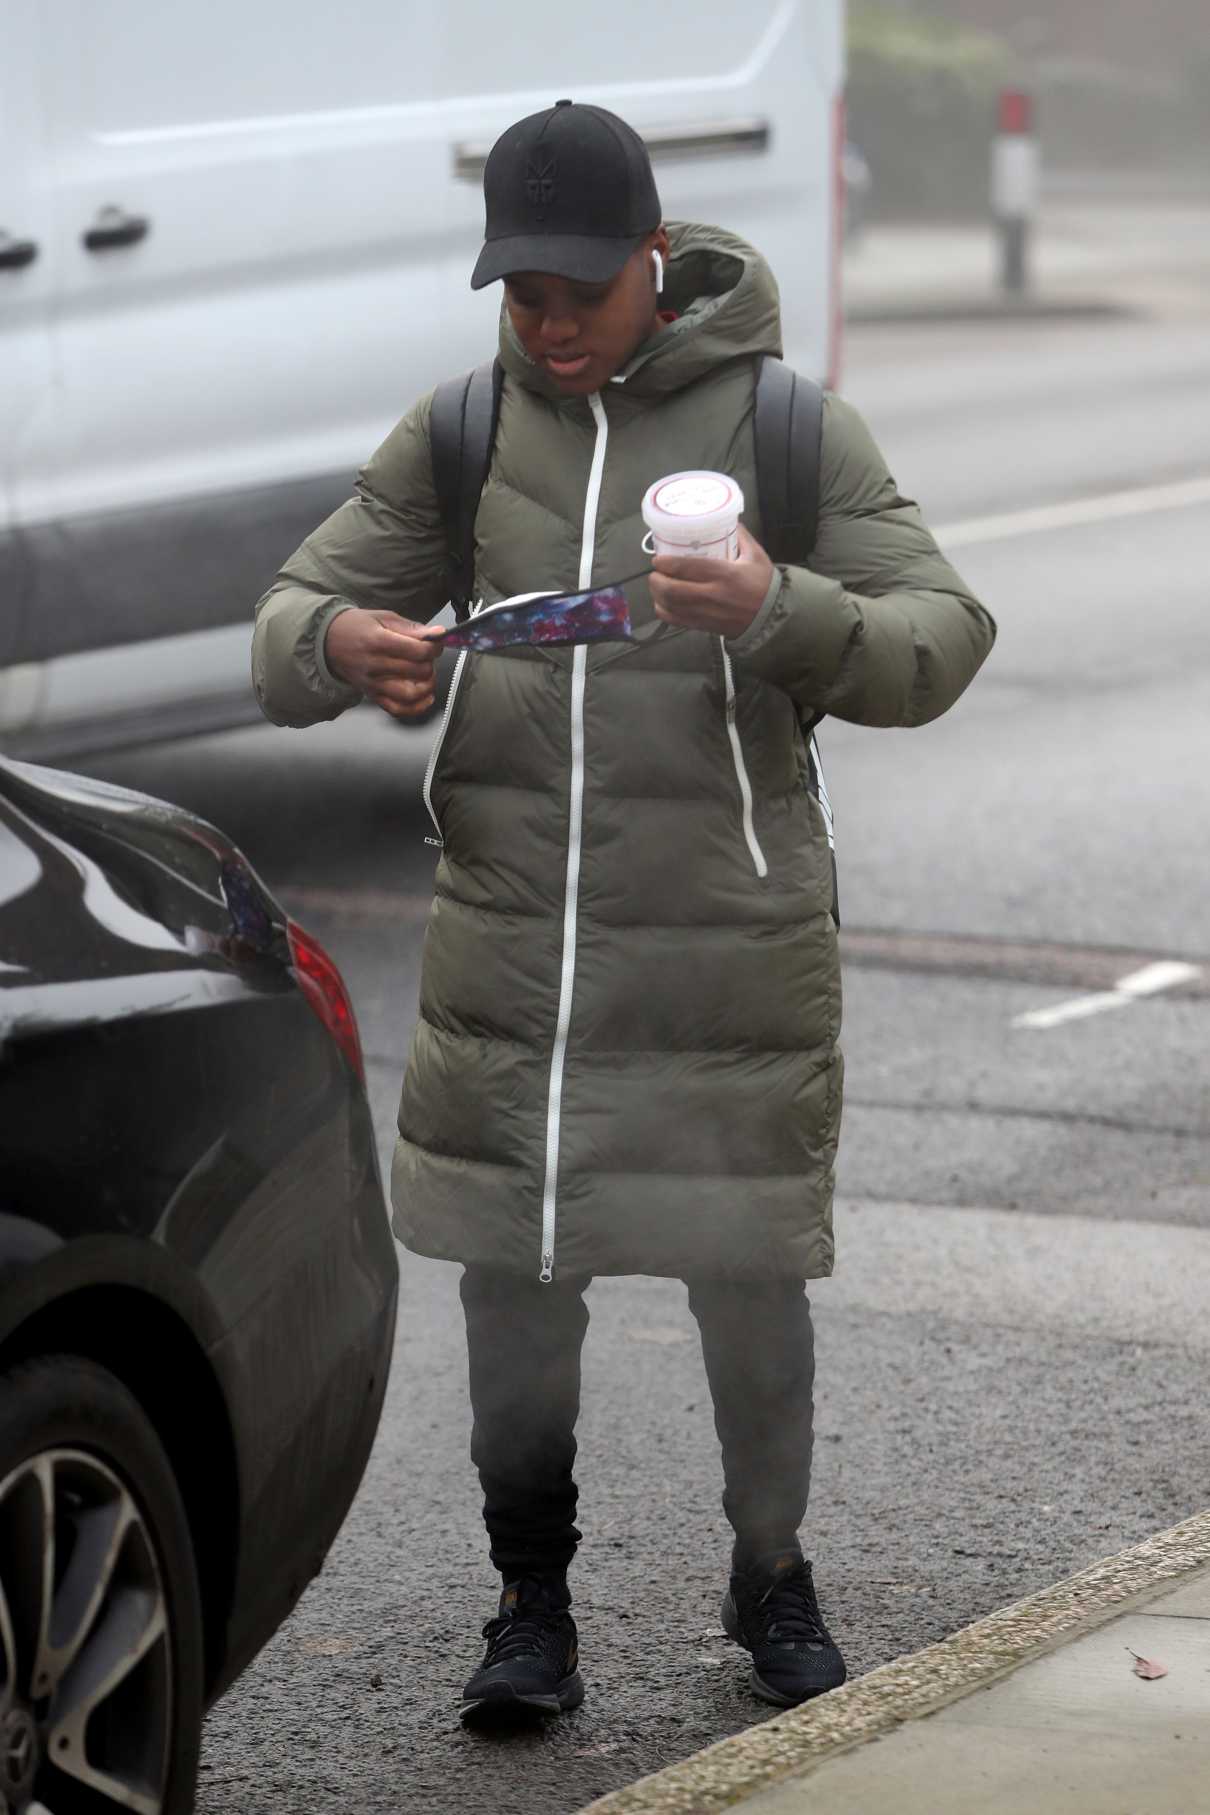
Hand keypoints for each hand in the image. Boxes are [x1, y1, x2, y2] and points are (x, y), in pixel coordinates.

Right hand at [324, 608, 443, 717]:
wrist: (328, 641)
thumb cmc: (357, 626)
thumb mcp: (383, 617)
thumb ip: (411, 628)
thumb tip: (438, 634)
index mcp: (378, 641)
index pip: (418, 651)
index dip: (434, 647)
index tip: (435, 643)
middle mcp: (375, 665)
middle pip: (417, 672)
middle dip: (430, 663)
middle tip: (427, 657)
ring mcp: (373, 684)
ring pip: (410, 694)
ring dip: (427, 685)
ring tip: (426, 675)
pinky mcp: (372, 695)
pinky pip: (397, 709)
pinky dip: (416, 707)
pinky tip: (425, 697)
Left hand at [648, 524, 774, 639]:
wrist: (771, 616)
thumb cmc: (763, 583)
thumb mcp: (756, 555)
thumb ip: (740, 535)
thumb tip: (725, 518)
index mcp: (725, 574)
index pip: (688, 568)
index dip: (667, 564)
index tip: (657, 559)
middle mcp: (713, 595)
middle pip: (672, 590)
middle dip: (656, 580)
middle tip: (655, 572)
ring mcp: (706, 613)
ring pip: (671, 606)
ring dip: (657, 595)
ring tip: (657, 585)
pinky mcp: (704, 626)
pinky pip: (676, 621)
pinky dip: (664, 612)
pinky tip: (663, 603)